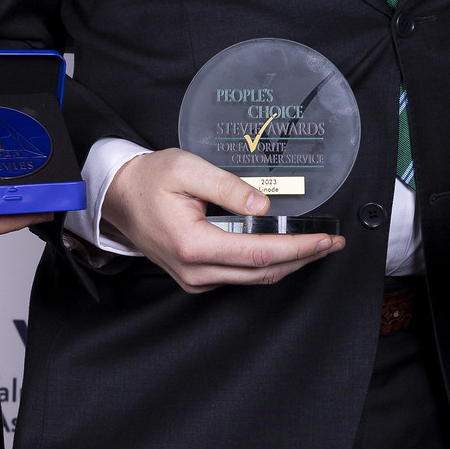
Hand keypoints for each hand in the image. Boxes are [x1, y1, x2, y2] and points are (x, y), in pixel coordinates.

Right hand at [101, 147, 344, 292]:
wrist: (117, 198)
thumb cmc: (149, 179)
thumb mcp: (187, 168)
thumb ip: (229, 187)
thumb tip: (264, 206)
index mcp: (193, 244)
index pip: (259, 253)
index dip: (297, 249)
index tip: (325, 240)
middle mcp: (195, 271)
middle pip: (263, 272)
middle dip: (303, 259)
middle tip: (332, 244)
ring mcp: (195, 279)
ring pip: (254, 278)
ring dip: (289, 263)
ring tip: (317, 246)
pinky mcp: (196, 278)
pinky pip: (239, 276)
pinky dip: (267, 265)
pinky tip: (285, 249)